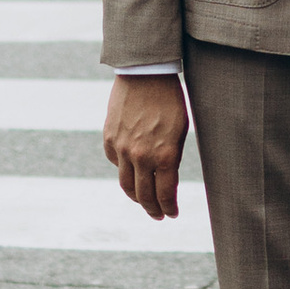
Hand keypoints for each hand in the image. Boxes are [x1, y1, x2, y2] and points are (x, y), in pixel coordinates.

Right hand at [102, 72, 188, 218]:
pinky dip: (124, 170)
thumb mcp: (180, 131)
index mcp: (164, 155)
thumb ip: (171, 156)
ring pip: (126, 184)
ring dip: (136, 197)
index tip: (172, 214)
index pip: (165, 194)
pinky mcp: (109, 138)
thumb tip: (165, 178)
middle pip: (144, 196)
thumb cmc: (170, 100)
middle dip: (153, 209)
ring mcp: (122, 148)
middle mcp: (141, 156)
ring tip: (143, 201)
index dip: (169, 208)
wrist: (145, 73)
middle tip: (159, 215)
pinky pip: (116, 163)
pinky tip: (132, 170)